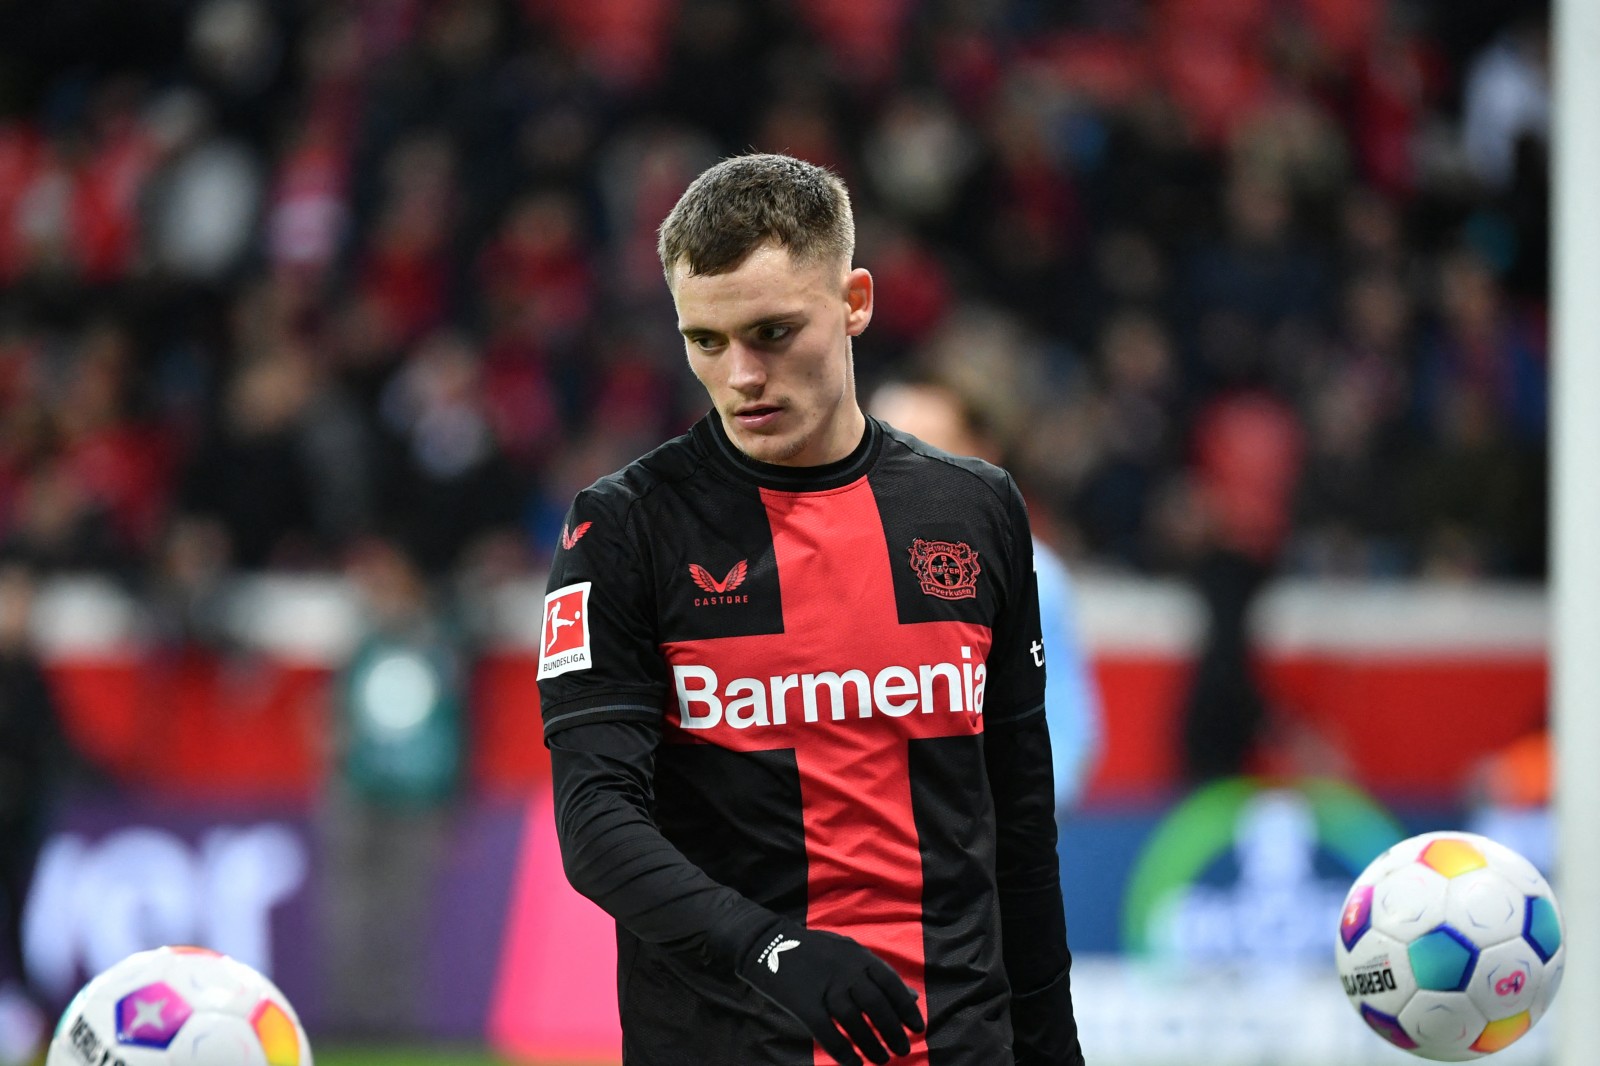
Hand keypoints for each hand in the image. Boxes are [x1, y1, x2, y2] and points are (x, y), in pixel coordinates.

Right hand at [735, 923, 925, 1064]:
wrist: (766, 942)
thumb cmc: (812, 950)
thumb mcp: (848, 951)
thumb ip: (878, 972)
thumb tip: (912, 995)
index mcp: (857, 955)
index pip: (891, 983)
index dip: (906, 1008)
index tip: (917, 1028)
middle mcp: (844, 970)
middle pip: (876, 1005)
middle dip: (893, 1030)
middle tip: (903, 1050)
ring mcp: (823, 987)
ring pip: (854, 1021)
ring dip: (871, 1044)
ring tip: (882, 1060)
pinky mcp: (803, 1004)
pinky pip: (827, 1032)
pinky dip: (842, 1051)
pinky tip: (854, 1064)